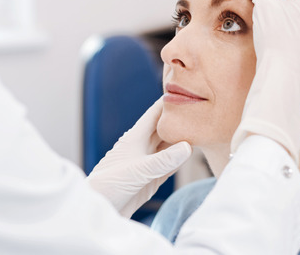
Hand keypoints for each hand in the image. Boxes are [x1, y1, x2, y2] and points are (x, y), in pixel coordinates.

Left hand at [86, 99, 191, 216]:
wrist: (98, 210)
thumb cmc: (108, 186)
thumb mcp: (137, 171)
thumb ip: (163, 160)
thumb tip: (187, 146)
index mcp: (134, 138)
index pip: (154, 114)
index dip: (167, 102)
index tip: (184, 90)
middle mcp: (141, 148)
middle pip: (164, 128)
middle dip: (179, 119)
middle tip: (200, 109)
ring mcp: (147, 163)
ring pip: (168, 146)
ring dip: (181, 138)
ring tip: (201, 128)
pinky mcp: (150, 179)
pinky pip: (169, 164)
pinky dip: (180, 158)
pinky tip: (190, 151)